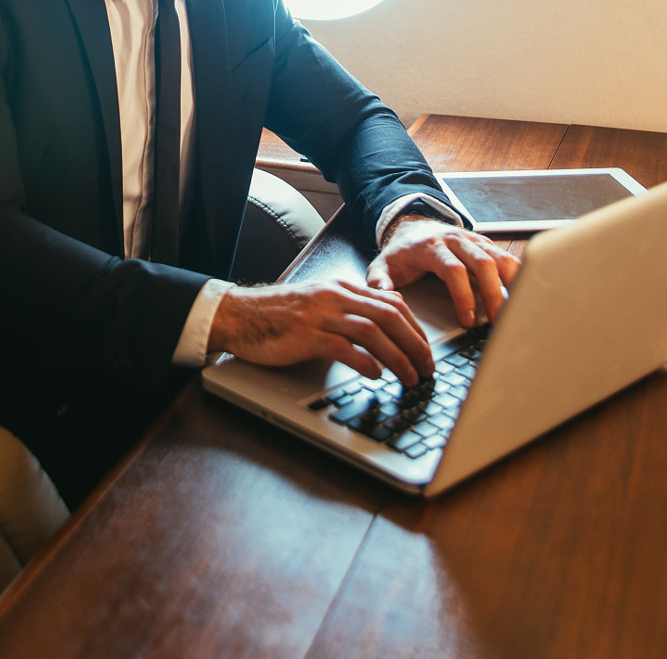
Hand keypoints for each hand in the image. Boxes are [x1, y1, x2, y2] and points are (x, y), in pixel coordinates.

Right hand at [208, 279, 434, 384]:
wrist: (238, 315)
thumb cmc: (278, 314)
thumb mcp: (321, 302)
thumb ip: (353, 305)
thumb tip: (388, 309)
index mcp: (341, 288)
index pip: (392, 303)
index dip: (416, 328)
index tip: (426, 350)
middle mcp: (335, 297)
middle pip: (390, 317)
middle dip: (415, 345)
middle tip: (427, 368)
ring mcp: (320, 315)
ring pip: (373, 332)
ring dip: (398, 358)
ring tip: (409, 378)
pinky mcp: (306, 335)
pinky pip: (344, 347)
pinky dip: (365, 362)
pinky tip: (375, 376)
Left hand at [367, 218, 520, 327]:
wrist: (411, 226)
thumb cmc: (400, 252)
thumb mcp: (381, 265)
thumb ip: (379, 282)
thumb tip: (387, 299)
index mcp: (431, 246)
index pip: (453, 269)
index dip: (463, 295)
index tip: (469, 320)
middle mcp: (455, 239)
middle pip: (482, 262)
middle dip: (493, 293)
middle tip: (498, 321)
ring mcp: (472, 240)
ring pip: (499, 256)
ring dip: (511, 282)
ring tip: (519, 308)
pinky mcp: (484, 244)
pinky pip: (505, 256)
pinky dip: (517, 274)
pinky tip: (523, 292)